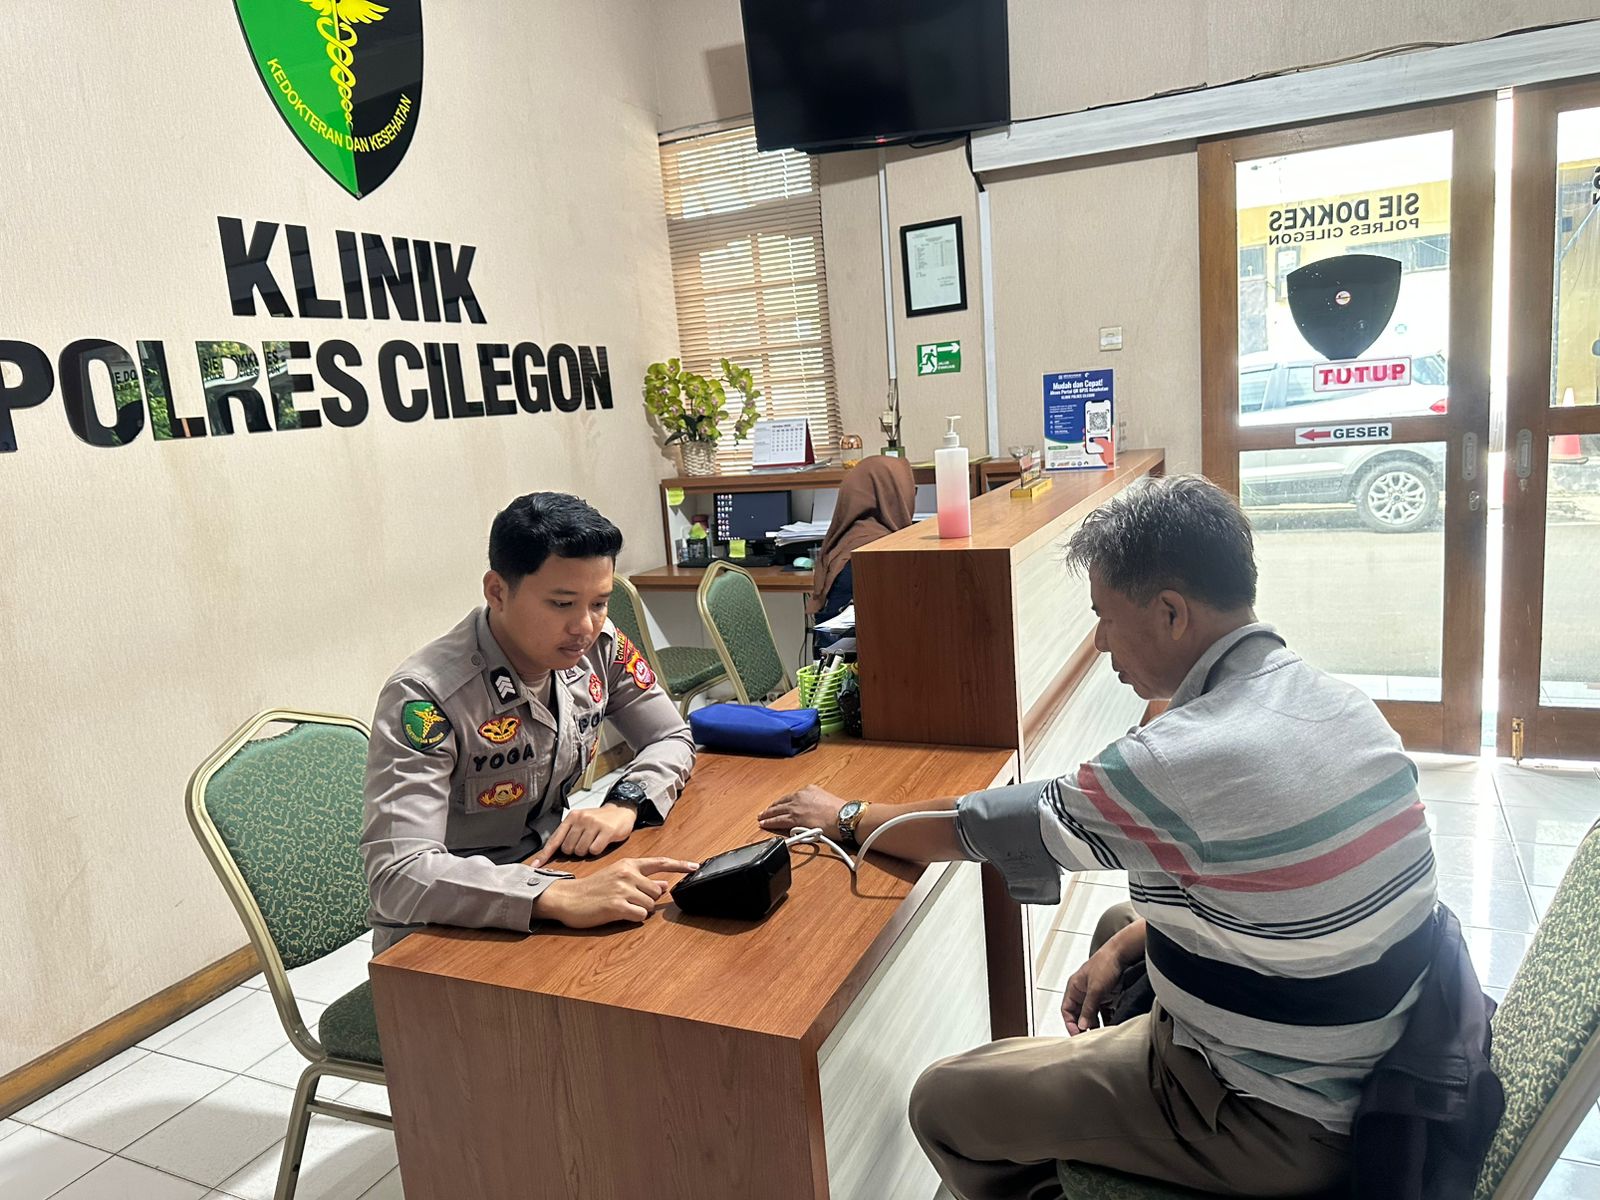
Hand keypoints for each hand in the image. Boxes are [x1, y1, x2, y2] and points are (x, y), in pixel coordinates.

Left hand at [527, 804, 637, 866]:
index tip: (536, 865)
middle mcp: (581, 819)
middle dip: (575, 851)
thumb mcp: (581, 822)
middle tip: (584, 843)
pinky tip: (601, 842)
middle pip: (568, 849)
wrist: (622, 811)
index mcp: (572, 817)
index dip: (544, 854)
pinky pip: (594, 850)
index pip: (554, 839)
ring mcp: (594, 824)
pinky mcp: (606, 830)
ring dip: (586, 851)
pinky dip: (596, 850)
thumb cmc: (599, 819)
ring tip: (593, 841)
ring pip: (580, 851)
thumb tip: (551, 852)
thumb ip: (567, 834)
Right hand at [530, 856, 700, 928]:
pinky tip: (619, 914)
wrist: (567, 898)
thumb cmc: (592, 888)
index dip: (680, 865)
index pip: (660, 862)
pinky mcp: (617, 906)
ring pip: (649, 905)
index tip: (694, 867)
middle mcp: (627, 874)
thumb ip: (641, 879)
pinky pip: (640, 916)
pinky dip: (633, 918)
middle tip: (629, 900)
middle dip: (648, 899)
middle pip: (657, 891)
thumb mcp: (617, 876)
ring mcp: (622, 889)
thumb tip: (664, 886)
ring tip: (621, 906)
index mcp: (628, 864)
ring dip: (639, 910)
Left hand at [758, 785, 847, 835]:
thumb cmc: (841, 812)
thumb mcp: (827, 801)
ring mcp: (795, 808)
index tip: (779, 805)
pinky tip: (764, 824)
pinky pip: (777, 821)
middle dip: (772, 808)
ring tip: (761, 818)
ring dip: (768, 815)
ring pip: (777, 811)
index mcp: (809, 790)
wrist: (843, 817)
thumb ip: (816, 804)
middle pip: (781, 802)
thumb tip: (814, 812)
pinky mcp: (794, 819)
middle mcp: (800, 796)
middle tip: (765, 811)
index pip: (791, 797)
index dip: (783, 802)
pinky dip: (769, 822)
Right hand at [1062, 942, 1125, 1035]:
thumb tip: (1082, 1025)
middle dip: (1083, 1026)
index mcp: (1074, 987)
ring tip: (1100, 1035)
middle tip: (1089, 1038)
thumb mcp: (1095, 989)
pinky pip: (1103, 1012)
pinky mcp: (1106, 996)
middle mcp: (1082, 992)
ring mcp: (1094, 994)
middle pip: (1079, 1014)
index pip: (1067, 1010)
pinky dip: (1106, 1020)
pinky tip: (1110, 1027)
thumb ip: (1088, 1008)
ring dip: (1095, 1025)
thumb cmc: (1105, 963)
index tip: (1077, 1035)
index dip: (1070, 1023)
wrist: (1122, 954)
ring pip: (1091, 1015)